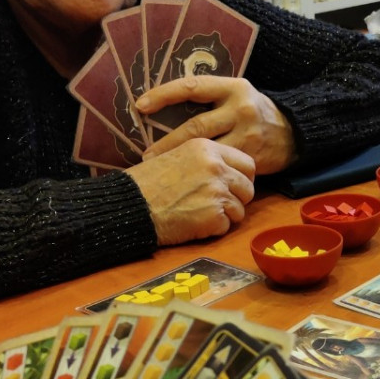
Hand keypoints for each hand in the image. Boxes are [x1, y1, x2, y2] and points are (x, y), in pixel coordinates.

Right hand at [126, 138, 255, 246]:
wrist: (131, 205)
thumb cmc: (148, 183)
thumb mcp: (176, 155)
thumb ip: (205, 160)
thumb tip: (227, 171)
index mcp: (207, 148)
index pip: (247, 163)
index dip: (243, 178)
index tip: (233, 186)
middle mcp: (216, 167)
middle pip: (248, 187)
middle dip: (237, 199)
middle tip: (218, 204)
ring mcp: (217, 192)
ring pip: (240, 209)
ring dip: (225, 216)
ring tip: (201, 214)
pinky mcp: (214, 215)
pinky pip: (226, 226)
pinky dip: (213, 229)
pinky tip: (194, 223)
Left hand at [137, 75, 297, 174]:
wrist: (295, 133)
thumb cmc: (256, 112)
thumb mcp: (238, 94)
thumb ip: (211, 98)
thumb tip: (166, 103)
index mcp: (233, 87)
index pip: (193, 86)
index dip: (165, 94)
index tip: (140, 105)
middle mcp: (240, 108)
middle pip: (196, 126)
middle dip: (168, 141)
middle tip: (147, 154)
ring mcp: (248, 134)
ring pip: (207, 148)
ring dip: (181, 159)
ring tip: (161, 167)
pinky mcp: (253, 157)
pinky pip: (223, 166)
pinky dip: (204, 172)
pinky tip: (189, 178)